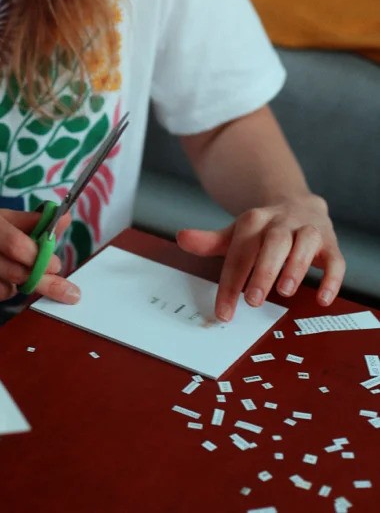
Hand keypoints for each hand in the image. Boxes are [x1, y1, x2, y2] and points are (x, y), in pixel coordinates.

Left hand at [176, 194, 345, 321]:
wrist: (299, 204)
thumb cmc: (264, 230)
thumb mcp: (236, 233)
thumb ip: (210, 241)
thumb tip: (181, 238)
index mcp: (254, 220)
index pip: (241, 250)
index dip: (231, 282)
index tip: (224, 311)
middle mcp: (282, 222)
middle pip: (274, 242)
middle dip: (263, 270)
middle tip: (253, 299)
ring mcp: (308, 230)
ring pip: (305, 244)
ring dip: (296, 267)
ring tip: (284, 292)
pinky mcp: (330, 243)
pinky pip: (335, 259)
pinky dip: (332, 278)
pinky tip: (322, 299)